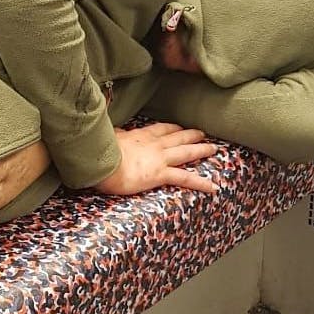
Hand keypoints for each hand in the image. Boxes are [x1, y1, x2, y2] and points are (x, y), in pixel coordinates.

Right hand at [95, 123, 217, 195]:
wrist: (102, 162)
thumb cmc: (100, 152)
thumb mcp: (107, 139)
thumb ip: (113, 137)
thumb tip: (110, 133)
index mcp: (139, 136)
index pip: (160, 129)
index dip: (172, 128)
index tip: (179, 127)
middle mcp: (154, 145)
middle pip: (178, 137)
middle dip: (191, 135)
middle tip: (203, 133)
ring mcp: (160, 158)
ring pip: (186, 152)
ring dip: (201, 150)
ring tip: (214, 149)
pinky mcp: (161, 174)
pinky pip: (185, 178)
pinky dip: (201, 183)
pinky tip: (213, 186)